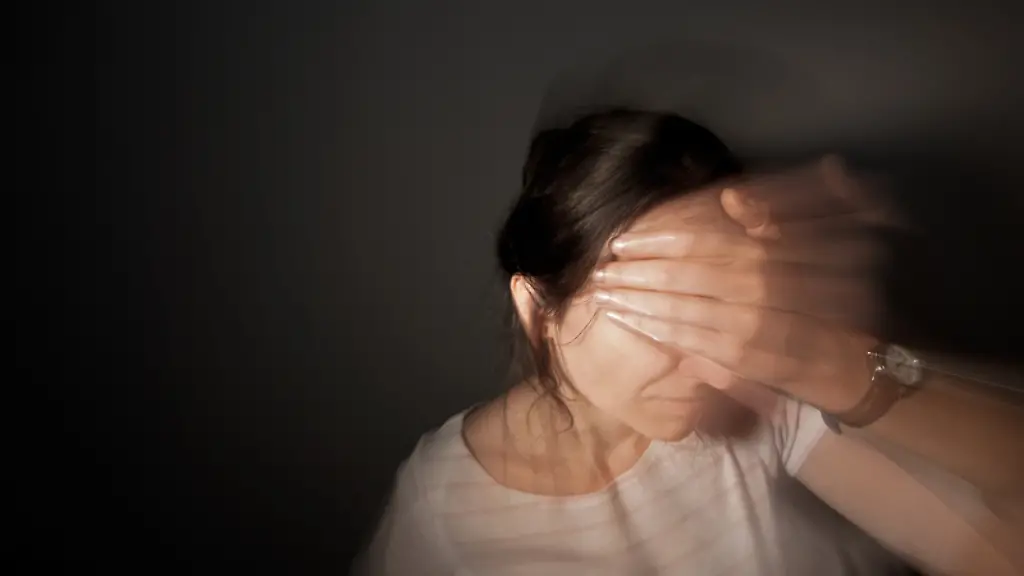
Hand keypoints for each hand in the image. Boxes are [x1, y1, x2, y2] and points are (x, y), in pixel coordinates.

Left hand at [591, 157, 890, 411]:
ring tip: (605, 298)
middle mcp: (764, 291)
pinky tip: (637, 326)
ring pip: (687, 314)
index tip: (621, 241)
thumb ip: (772, 215)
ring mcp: (756, 331)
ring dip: (641, 306)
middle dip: (639, 277)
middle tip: (601, 272)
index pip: (705, 243)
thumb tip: (732, 197)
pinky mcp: (751, 366)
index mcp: (774, 254)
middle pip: (687, 279)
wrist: (851, 358)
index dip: (659, 240)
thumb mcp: (808, 242)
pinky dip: (665, 336)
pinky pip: (700, 347)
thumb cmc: (823, 293)